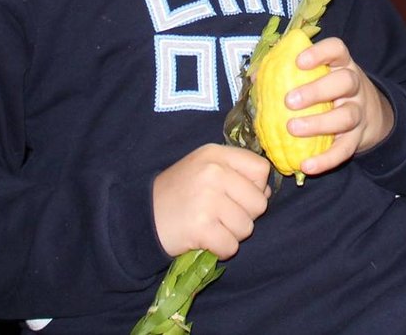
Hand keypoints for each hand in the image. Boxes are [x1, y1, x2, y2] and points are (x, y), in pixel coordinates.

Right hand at [152, 144, 270, 258]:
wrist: (139, 218)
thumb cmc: (177, 193)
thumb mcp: (203, 168)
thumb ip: (235, 173)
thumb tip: (266, 192)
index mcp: (215, 154)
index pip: (261, 169)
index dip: (255, 187)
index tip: (236, 195)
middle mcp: (213, 172)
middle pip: (259, 202)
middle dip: (244, 215)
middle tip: (220, 216)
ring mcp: (207, 200)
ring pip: (247, 227)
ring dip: (232, 234)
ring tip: (210, 226)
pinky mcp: (201, 227)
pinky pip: (231, 246)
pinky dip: (221, 250)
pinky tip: (205, 241)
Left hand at [281, 37, 394, 176]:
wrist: (369, 115)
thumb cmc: (328, 90)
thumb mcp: (316, 76)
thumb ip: (285, 73)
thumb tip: (254, 78)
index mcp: (341, 64)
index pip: (337, 49)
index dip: (320, 53)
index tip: (299, 62)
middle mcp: (354, 86)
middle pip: (345, 81)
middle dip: (317, 90)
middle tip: (289, 101)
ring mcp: (358, 112)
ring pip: (346, 116)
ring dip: (319, 124)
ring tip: (292, 129)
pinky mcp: (357, 139)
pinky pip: (344, 150)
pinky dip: (326, 160)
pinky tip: (306, 165)